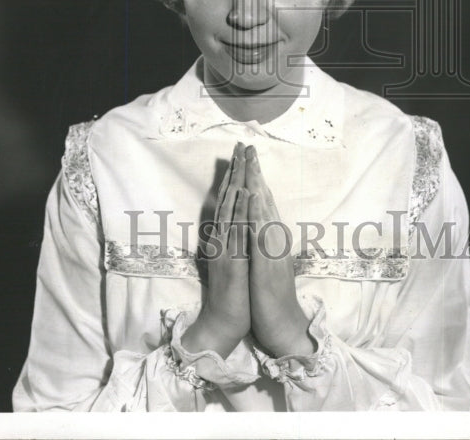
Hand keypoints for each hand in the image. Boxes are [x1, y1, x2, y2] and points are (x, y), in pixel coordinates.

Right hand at [181, 143, 250, 359]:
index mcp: (224, 238)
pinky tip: (246, 194)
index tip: (241, 156)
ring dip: (237, 183)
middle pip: (229, 199)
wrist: (224, 323)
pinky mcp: (232, 261)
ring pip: (231, 210)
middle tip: (241, 146)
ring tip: (242, 160)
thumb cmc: (232, 295)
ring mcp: (226, 248)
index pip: (229, 201)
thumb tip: (230, 222)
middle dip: (236, 172)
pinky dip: (241, 210)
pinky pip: (237, 231)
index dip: (235, 178)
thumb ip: (230, 241)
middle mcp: (222, 239)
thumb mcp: (232, 262)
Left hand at [245, 145, 315, 358]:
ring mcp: (273, 250)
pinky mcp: (268, 264)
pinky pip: (261, 235)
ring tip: (251, 163)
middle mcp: (274, 239)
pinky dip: (257, 215)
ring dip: (257, 186)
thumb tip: (256, 221)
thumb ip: (262, 240)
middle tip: (248, 147)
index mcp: (271, 238)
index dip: (255, 177)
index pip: (263, 201)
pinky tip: (252, 199)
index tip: (247, 155)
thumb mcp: (264, 261)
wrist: (283, 326)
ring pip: (264, 211)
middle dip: (255, 172)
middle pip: (264, 199)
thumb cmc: (271, 296)